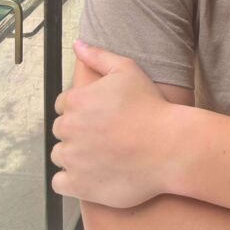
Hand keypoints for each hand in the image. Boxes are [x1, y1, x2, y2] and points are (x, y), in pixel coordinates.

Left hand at [51, 41, 176, 206]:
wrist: (169, 146)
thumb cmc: (150, 106)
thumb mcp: (126, 69)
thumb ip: (97, 56)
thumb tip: (77, 44)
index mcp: (76, 100)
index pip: (63, 105)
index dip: (80, 109)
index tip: (98, 116)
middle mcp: (70, 128)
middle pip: (61, 130)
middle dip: (76, 131)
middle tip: (102, 135)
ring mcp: (73, 158)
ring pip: (60, 155)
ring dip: (73, 155)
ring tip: (99, 154)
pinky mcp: (78, 185)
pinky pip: (60, 183)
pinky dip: (70, 180)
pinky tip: (90, 174)